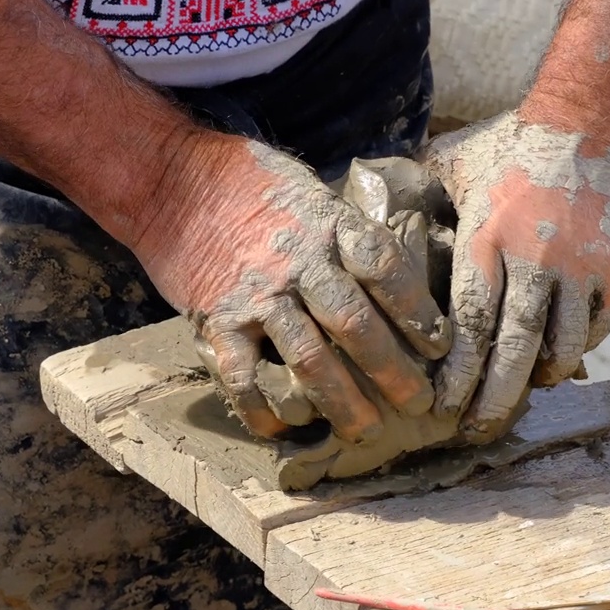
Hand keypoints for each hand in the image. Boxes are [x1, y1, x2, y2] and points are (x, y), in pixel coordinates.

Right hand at [133, 131, 450, 442]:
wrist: (169, 178)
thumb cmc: (250, 182)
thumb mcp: (311, 190)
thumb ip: (348, 230)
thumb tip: (394, 270)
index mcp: (327, 223)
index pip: (384, 269)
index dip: (416, 311)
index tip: (441, 344)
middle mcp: (296, 260)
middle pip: (354, 322)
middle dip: (391, 370)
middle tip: (419, 403)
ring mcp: (255, 294)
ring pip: (308, 358)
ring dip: (342, 400)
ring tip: (366, 430)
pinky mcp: (215, 320)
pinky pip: (244, 376)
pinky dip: (266, 408)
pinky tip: (286, 427)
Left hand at [425, 111, 609, 442]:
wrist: (588, 118)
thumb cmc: (505, 144)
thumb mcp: (448, 165)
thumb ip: (410, 200)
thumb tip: (356, 228)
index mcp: (485, 236)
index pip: (471, 323)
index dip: (459, 374)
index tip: (443, 405)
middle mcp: (535, 256)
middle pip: (514, 347)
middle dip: (494, 398)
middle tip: (477, 432)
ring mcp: (582, 265)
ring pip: (562, 346)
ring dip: (539, 378)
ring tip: (520, 395)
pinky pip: (597, 327)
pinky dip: (577, 351)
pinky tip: (557, 359)